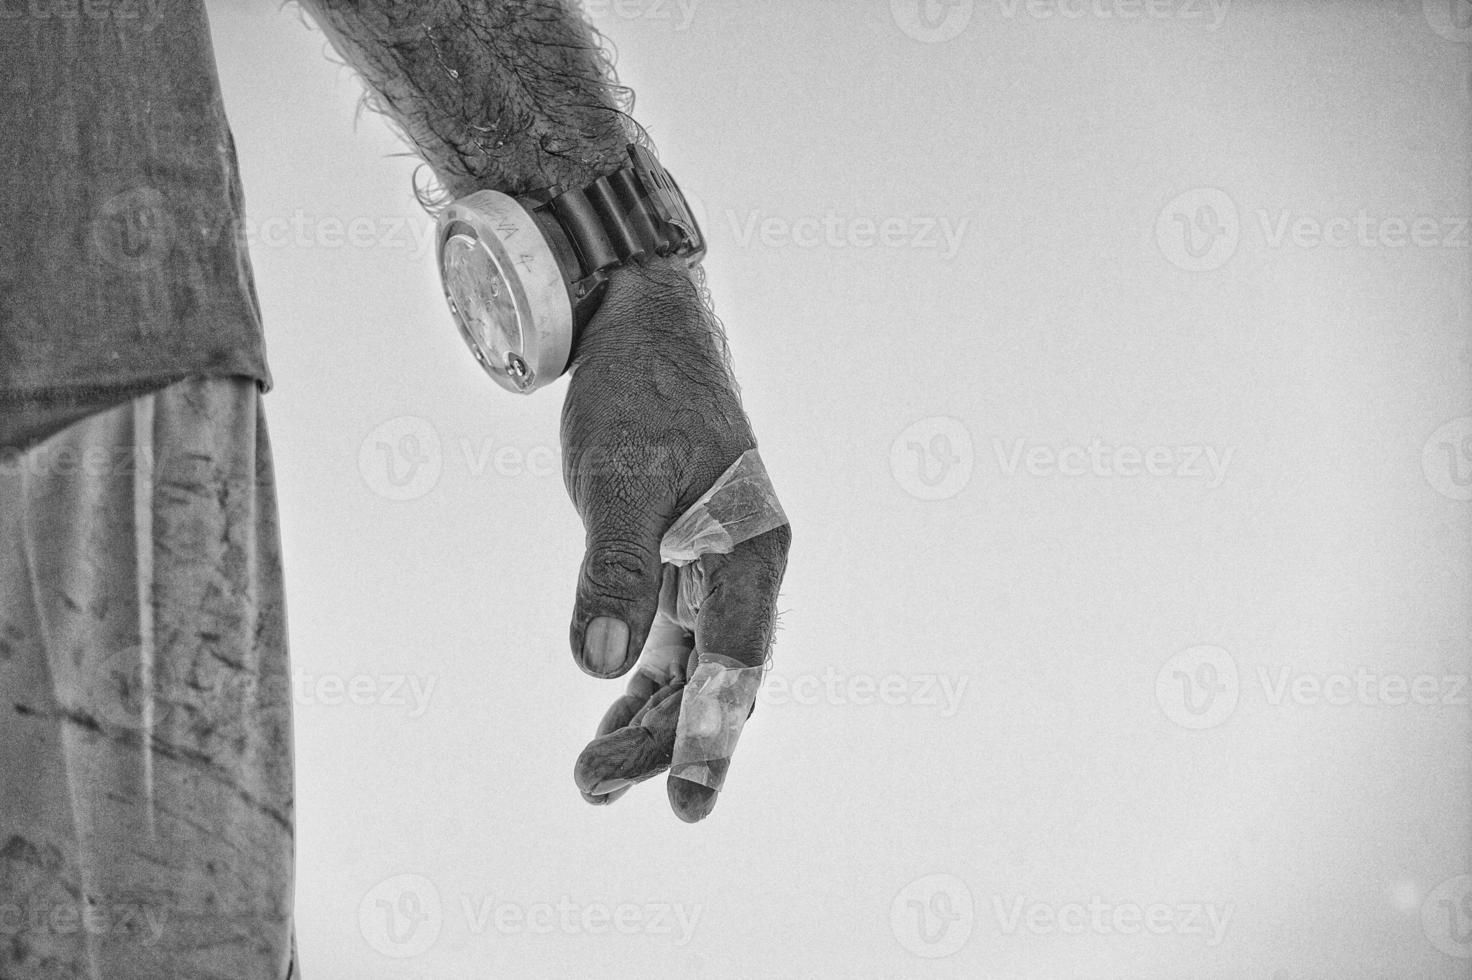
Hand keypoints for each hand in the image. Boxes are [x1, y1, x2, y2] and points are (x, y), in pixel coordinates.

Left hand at [559, 256, 790, 821]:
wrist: (641, 327)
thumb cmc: (639, 393)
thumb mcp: (618, 479)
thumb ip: (614, 571)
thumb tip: (599, 665)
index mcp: (751, 549)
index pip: (734, 664)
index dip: (708, 738)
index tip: (685, 805)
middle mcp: (743, 568)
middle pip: (713, 681)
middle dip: (661, 743)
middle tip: (591, 786)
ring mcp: (712, 569)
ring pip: (689, 671)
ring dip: (644, 725)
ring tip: (586, 780)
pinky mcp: (679, 563)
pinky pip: (666, 644)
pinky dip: (636, 687)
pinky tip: (604, 725)